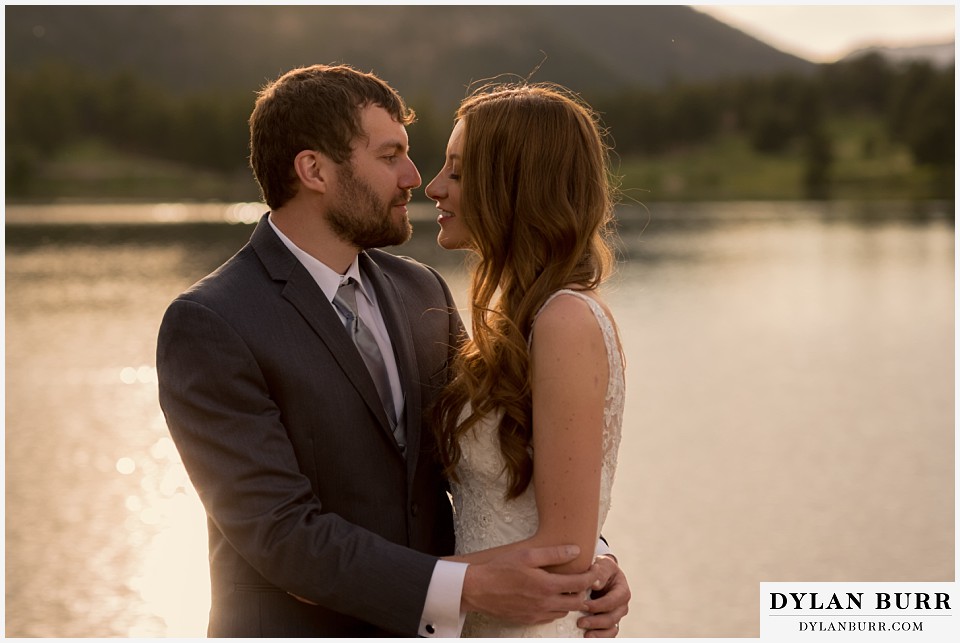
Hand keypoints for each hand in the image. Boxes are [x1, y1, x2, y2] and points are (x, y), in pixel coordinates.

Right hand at [461, 545, 601, 624]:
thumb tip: (576, 551)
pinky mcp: (529, 620)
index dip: (592, 576)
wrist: (478, 590)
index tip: (595, 569)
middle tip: (584, 578)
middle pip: (577, 601)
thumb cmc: (501, 568)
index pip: (580, 584)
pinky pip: (550, 617)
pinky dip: (556, 607)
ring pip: (565, 611)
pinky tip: (550, 596)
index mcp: (547, 586)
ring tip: (566, 586)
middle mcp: (545, 603)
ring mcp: (537, 614)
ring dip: (570, 600)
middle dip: (585, 590)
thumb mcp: (527, 555)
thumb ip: (554, 553)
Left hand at [578, 554, 630, 636]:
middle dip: (596, 621)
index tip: (583, 605)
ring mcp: (616, 616)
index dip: (599, 605)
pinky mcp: (609, 623)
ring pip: (611, 628)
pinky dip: (600, 637)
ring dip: (598, 633)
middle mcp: (621, 606)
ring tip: (585, 635)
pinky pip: (608, 634)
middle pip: (612, 617)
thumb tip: (594, 583)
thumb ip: (600, 572)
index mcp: (622, 591)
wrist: (599, 574)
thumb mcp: (603, 565)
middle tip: (580, 622)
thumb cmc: (601, 568)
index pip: (613, 601)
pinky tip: (588, 637)